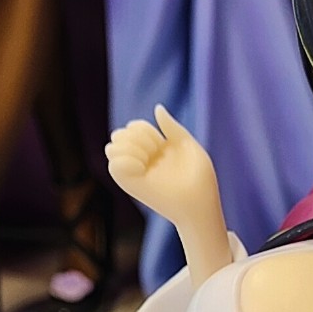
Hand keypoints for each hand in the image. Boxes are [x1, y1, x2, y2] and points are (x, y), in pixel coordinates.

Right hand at [106, 107, 219, 229]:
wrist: (201, 204)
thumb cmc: (201, 179)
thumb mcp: (188, 145)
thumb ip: (171, 127)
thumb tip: (157, 108)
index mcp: (154, 150)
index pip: (133, 127)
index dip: (143, 127)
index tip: (161, 142)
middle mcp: (141, 161)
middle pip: (118, 135)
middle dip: (135, 135)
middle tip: (154, 150)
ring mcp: (135, 173)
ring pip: (111, 148)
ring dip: (128, 146)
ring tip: (147, 158)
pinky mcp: (132, 185)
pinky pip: (113, 166)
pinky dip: (124, 160)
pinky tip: (142, 166)